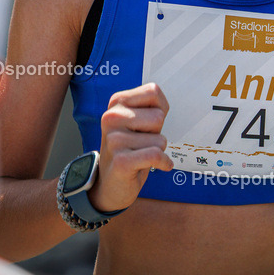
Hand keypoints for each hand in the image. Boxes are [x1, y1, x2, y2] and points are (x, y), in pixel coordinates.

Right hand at [88, 83, 172, 212]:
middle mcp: (111, 117)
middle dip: (156, 133)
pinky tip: (157, 166)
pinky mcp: (121, 160)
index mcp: (116, 102)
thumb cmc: (131, 148)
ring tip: (139, 154)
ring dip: (157, 150)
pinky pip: (156, 155)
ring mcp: (114, 139)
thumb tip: (162, 109)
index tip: (145, 124)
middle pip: (158, 117)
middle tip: (141, 143)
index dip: (158, 110)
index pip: (153, 92)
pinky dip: (163, 163)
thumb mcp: (140, 120)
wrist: (110, 183)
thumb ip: (153, 106)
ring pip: (160, 140)